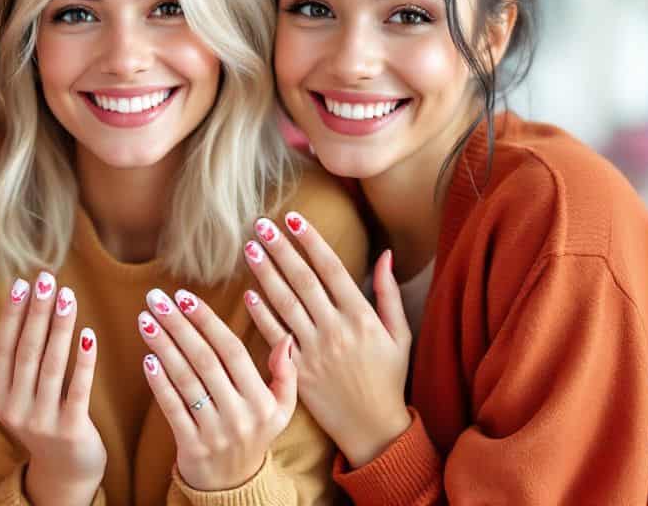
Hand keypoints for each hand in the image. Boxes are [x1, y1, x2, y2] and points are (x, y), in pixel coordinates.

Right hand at [0, 271, 103, 505]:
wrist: (64, 472)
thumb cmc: (39, 423)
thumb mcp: (10, 398)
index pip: (4, 346)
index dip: (13, 314)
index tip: (22, 282)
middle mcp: (13, 408)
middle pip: (26, 351)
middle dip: (36, 312)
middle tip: (46, 279)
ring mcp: (40, 421)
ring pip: (50, 365)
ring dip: (59, 327)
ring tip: (67, 296)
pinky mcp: (70, 430)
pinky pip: (77, 389)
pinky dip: (83, 361)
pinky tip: (88, 334)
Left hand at [138, 288, 295, 491]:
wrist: (234, 487)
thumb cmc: (254, 435)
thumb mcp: (281, 409)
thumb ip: (286, 373)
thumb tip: (287, 337)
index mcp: (263, 401)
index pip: (232, 351)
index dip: (207, 321)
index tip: (184, 296)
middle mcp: (241, 415)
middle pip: (205, 360)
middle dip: (178, 325)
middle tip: (155, 299)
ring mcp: (216, 432)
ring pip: (187, 381)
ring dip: (163, 347)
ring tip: (145, 320)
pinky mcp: (192, 446)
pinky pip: (173, 408)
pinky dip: (159, 383)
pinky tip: (147, 358)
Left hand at [242, 214, 410, 467]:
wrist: (373, 428)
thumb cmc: (388, 377)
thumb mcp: (399, 334)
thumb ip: (389, 293)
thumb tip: (384, 253)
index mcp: (362, 317)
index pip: (332, 269)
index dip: (311, 241)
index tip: (292, 218)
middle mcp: (337, 330)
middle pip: (303, 281)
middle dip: (281, 250)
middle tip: (261, 225)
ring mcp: (316, 351)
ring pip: (285, 304)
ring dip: (265, 274)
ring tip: (249, 248)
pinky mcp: (298, 372)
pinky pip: (276, 338)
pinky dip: (261, 315)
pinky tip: (248, 293)